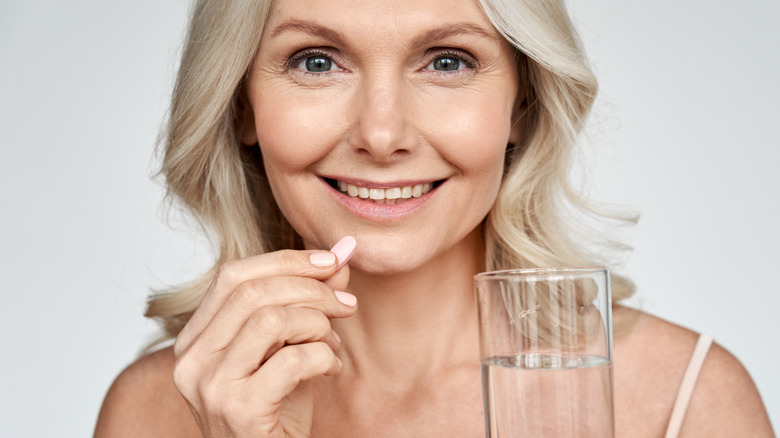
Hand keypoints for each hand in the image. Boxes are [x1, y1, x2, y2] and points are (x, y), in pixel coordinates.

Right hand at [172, 236, 356, 436]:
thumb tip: (340, 256)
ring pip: (271, 320)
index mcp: (195, 339)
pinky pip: (292, 361)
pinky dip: (324, 357)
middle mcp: (191, 360)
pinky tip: (332, 369)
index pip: (233, 275)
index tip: (330, 261)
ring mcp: (211, 386)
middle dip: (310, 289)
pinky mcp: (239, 411)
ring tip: (334, 344)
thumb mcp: (289, 347)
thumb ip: (306, 302)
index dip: (285, 261)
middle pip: (252, 292)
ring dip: (318, 324)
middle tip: (346, 304)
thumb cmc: (275, 411)